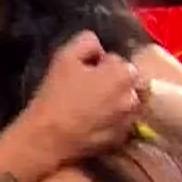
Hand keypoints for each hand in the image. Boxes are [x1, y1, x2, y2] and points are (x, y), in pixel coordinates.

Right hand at [24, 31, 143, 167]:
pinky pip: (120, 123)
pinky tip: (92, 123)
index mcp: (123, 74)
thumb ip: (88, 42)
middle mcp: (133, 97)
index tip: (84, 74)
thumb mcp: (65, 56)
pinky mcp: (121, 139)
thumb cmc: (56, 94)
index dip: (100, 65)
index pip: (117, 61)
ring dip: (113, 102)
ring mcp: (129, 121)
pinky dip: (111, 121)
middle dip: (111, 83)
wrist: (48, 138)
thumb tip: (99, 50)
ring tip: (90, 108)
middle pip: (125, 82)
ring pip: (124, 104)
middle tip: (87, 90)